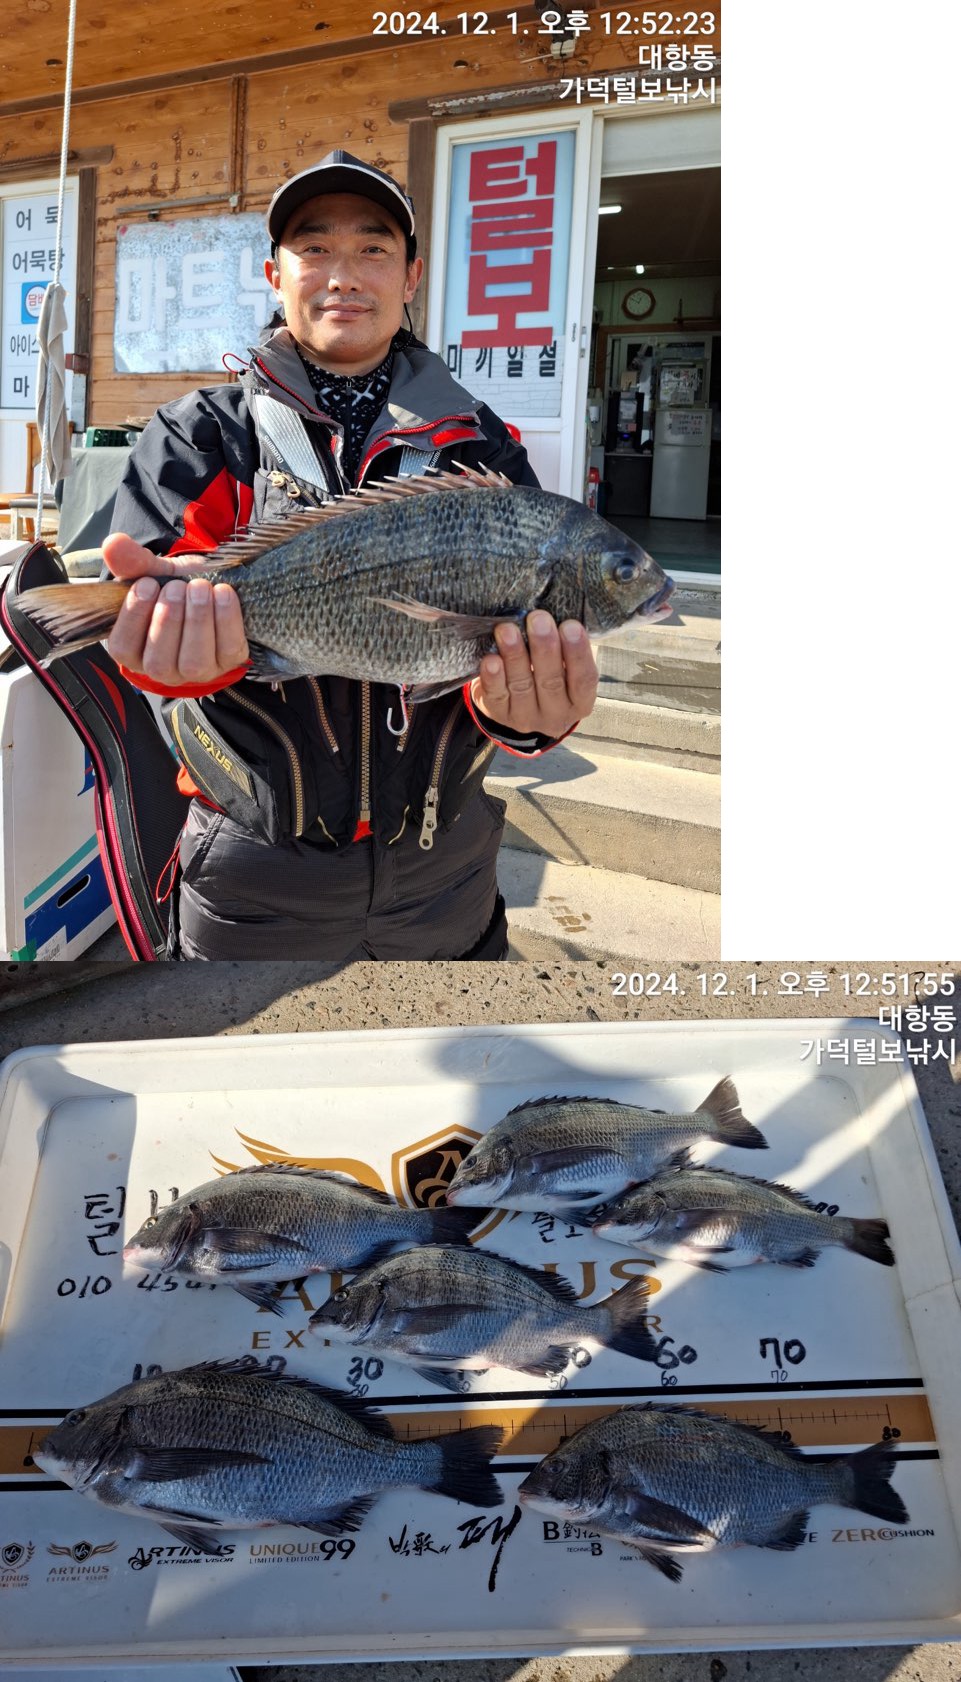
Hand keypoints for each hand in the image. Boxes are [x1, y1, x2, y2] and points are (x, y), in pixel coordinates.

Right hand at [102, 533, 248, 687]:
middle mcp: (164, 670)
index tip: (147, 583)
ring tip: (198, 587)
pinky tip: (222, 593)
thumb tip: (112, 543)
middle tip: (175, 586)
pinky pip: (228, 650)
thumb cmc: (175, 587)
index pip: (124, 648)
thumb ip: (131, 562)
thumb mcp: (153, 572)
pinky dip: (226, 620)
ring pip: (193, 662)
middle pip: (159, 662)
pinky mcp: (229, 662)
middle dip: (168, 620)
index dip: (134, 617)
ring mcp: (197, 672)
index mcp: (135, 651)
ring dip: (197, 621)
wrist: (211, 585)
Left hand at [470, 610, 597, 739]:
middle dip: (544, 648)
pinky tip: (491, 659)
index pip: (584, 679)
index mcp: (580, 701)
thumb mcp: (564, 667)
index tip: (570, 625)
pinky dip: (493, 677)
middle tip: (538, 619)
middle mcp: (556, 714)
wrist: (517, 706)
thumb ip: (564, 647)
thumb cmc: (548, 675)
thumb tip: (557, 610)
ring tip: (508, 630)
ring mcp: (526, 718)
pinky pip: (496, 695)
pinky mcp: (500, 715)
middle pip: (551, 682)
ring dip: (515, 656)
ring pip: (522, 686)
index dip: (578, 653)